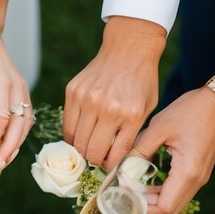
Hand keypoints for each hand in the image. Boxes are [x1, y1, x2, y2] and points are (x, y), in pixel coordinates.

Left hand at [0, 18, 33, 165]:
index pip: (2, 116)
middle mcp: (15, 86)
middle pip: (19, 123)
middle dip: (10, 147)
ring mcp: (22, 88)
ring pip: (26, 121)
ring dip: (17, 142)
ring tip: (4, 160)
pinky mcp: (22, 90)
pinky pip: (26, 115)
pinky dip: (20, 133)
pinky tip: (9, 145)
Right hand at [63, 16, 165, 168]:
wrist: (129, 47)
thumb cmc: (141, 80)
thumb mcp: (147, 109)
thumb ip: (132, 134)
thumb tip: (115, 160)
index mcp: (130, 115)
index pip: (115, 155)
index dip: (111, 166)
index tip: (110, 166)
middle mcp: (108, 108)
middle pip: (92, 152)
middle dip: (95, 160)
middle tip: (98, 158)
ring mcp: (88, 100)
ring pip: (77, 142)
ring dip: (82, 149)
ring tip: (89, 145)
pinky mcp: (73, 92)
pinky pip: (68, 125)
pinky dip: (73, 135)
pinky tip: (81, 133)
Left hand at [132, 88, 214, 213]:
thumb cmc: (191, 110)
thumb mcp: (158, 127)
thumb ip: (139, 151)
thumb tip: (122, 171)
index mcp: (188, 171)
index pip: (164, 207)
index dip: (143, 208)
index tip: (125, 198)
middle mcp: (197, 180)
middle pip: (169, 209)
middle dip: (146, 207)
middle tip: (125, 196)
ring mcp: (200, 178)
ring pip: (174, 203)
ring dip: (153, 201)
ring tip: (133, 190)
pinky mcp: (199, 173)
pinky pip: (179, 192)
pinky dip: (162, 193)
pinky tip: (147, 183)